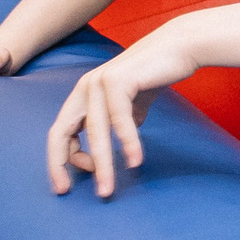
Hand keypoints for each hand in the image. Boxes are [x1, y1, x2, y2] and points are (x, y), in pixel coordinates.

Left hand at [46, 31, 198, 197]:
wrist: (178, 48)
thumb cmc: (155, 75)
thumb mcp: (132, 103)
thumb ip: (121, 122)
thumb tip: (120, 145)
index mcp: (83, 94)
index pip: (61, 131)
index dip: (61, 159)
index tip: (73, 182)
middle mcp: (84, 88)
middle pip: (62, 131)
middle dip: (61, 164)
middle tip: (65, 190)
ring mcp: (98, 82)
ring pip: (94, 132)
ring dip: (101, 164)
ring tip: (107, 188)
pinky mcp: (117, 80)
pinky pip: (119, 121)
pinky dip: (127, 143)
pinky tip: (135, 161)